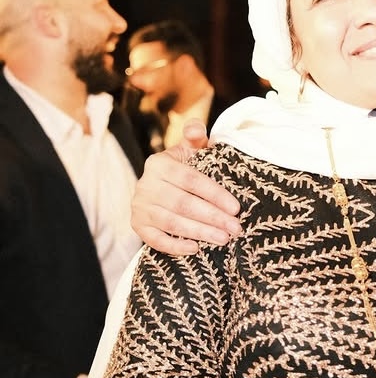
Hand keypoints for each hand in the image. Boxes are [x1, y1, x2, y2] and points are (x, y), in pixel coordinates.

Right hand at [132, 119, 241, 253]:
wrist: (160, 184)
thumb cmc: (183, 166)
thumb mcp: (190, 148)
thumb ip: (195, 136)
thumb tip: (196, 128)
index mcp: (160, 164)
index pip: (192, 180)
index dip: (215, 195)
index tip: (236, 208)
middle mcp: (145, 184)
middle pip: (183, 204)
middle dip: (212, 218)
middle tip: (235, 228)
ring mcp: (139, 206)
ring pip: (172, 223)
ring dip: (200, 232)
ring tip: (223, 239)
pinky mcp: (137, 225)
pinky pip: (155, 240)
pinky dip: (175, 246)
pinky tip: (196, 248)